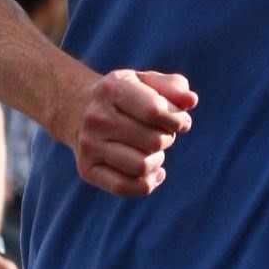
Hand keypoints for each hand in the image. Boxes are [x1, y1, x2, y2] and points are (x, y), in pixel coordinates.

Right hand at [64, 69, 196, 196]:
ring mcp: (89, 145)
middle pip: (152, 141)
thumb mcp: (146, 80)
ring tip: (154, 150)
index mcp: (112, 89)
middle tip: (163, 133)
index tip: (180, 120)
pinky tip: (154, 172)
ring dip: (158, 160)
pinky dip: (147, 183)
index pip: (155, 111)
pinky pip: (123, 187)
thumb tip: (191, 102)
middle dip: (168, 138)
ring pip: (141, 166)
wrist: (77, 107)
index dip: (177, 119)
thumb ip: (173, 87)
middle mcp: (96, 117)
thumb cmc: (124, 94)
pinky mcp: (87, 169)